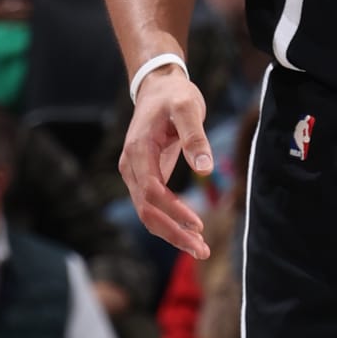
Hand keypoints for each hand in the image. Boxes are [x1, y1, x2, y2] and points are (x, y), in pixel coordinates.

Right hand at [118, 65, 213, 257]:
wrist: (157, 86)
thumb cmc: (174, 95)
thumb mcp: (188, 107)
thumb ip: (195, 136)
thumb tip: (205, 169)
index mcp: (138, 150)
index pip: (152, 191)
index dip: (174, 211)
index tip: (199, 224)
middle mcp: (131, 165)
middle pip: (146, 210)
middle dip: (173, 233)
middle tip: (203, 250)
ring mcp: (134, 173)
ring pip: (148, 213)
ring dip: (172, 233)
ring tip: (201, 249)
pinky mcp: (144, 176)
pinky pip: (153, 206)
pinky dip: (170, 222)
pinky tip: (191, 233)